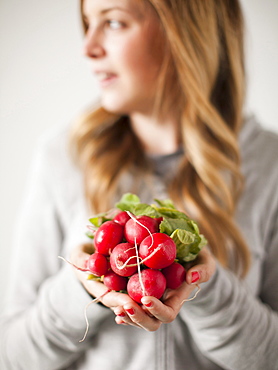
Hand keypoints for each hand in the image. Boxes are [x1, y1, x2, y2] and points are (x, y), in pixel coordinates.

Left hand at [70, 245, 215, 331]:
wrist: (185, 252)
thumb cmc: (197, 257)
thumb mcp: (205, 260)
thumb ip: (203, 270)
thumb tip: (191, 277)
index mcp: (177, 298)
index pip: (168, 313)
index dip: (157, 310)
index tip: (146, 299)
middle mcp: (162, 303)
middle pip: (150, 321)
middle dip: (138, 317)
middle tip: (125, 307)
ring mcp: (150, 299)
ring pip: (138, 316)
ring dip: (127, 314)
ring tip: (116, 308)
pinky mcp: (138, 291)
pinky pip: (129, 303)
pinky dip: (120, 306)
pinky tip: (113, 306)